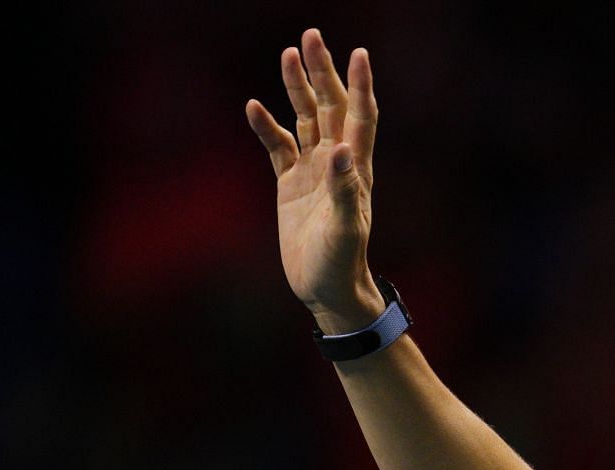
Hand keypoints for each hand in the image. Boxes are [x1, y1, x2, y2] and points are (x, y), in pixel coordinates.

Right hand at [244, 30, 381, 331]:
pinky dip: (266, 127)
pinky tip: (253, 106)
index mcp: (356, 169)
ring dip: (297, 88)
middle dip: (322, 72)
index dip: (359, 85)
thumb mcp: (344, 229)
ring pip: (304, 119)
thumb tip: (342, 150)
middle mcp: (336, 163)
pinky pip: (277, 147)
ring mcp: (312, 171)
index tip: (359, 53)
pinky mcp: (290, 185)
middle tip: (311, 36)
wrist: (326, 289)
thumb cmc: (341, 262)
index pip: (360, 116)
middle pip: (330, 106)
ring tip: (288, 54)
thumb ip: (344, 190)